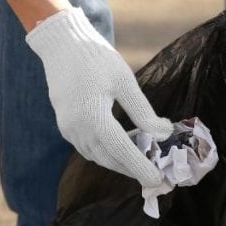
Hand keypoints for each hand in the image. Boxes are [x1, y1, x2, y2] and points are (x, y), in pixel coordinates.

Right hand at [25, 7, 173, 186]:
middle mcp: (77, 128)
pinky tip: (122, 147)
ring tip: (142, 162)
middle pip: (109, 159)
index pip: (121, 151)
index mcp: (93, 117)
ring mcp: (68, 129)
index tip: (157, 180)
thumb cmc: (96, 58)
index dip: (140, 167)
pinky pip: (88, 148)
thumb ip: (143, 111)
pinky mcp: (65, 126)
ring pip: (97, 156)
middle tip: (155, 176)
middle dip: (132, 169)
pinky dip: (106, 153)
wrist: (62, 45)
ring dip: (119, 162)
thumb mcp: (125, 82)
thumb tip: (164, 133)